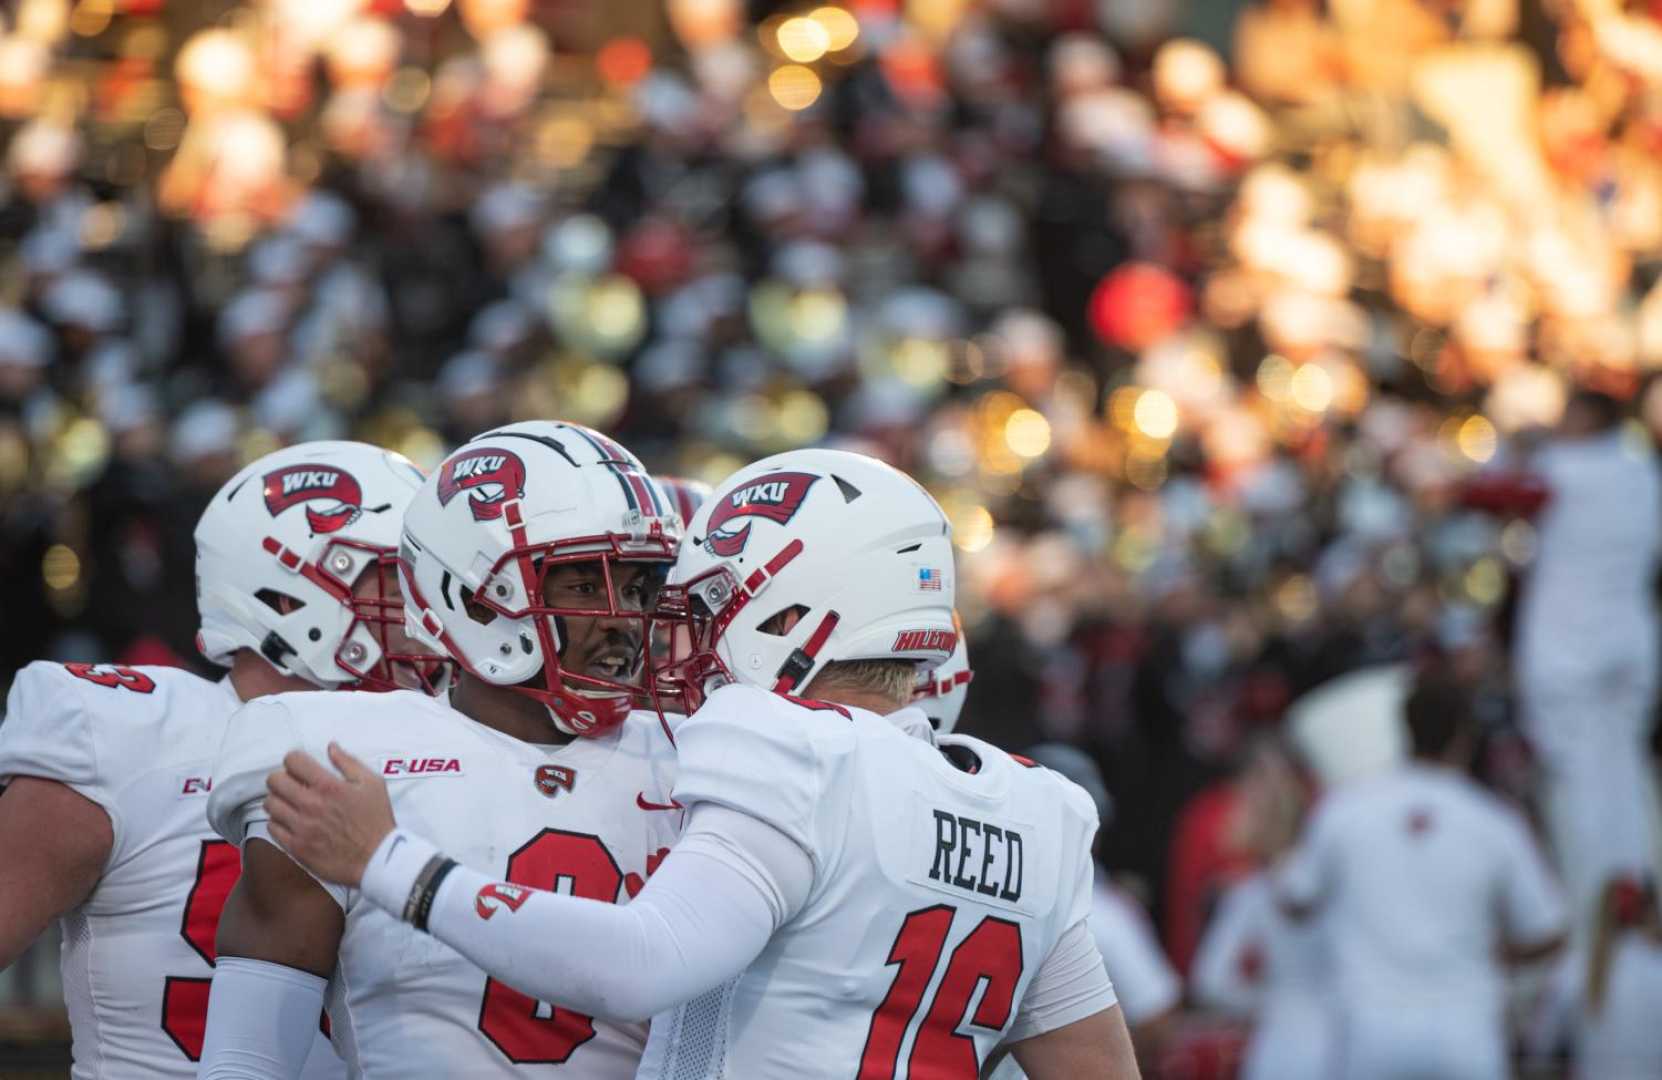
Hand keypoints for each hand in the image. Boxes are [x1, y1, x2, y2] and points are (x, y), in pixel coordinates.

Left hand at [266, 743, 394, 887]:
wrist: (378, 859)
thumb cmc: (377, 820)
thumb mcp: (373, 783)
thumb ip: (349, 762)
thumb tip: (331, 747)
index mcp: (328, 786)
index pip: (292, 761)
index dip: (295, 761)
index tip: (300, 768)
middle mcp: (310, 804)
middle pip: (275, 781)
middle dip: (282, 779)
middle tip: (293, 785)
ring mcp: (301, 827)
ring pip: (270, 804)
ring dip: (278, 800)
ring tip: (291, 804)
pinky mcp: (296, 847)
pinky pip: (272, 828)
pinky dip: (278, 822)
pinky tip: (291, 822)